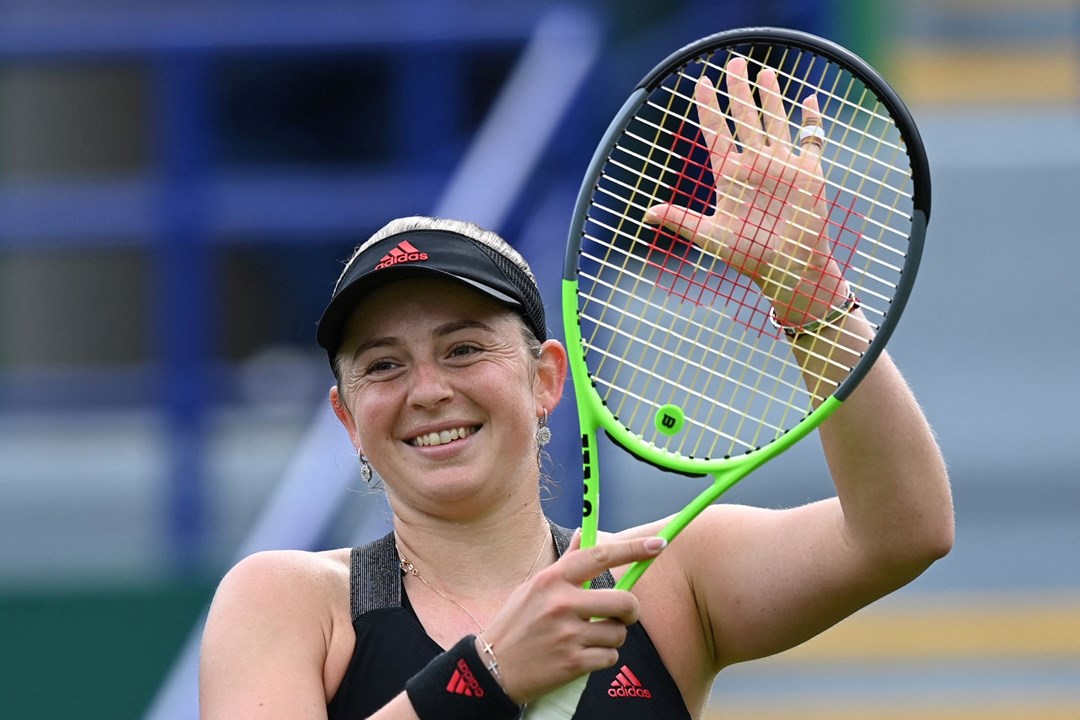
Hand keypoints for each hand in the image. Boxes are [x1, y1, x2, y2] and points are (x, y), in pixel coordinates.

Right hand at [479, 532, 666, 703]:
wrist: (493, 670)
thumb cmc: (516, 625)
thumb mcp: (533, 588)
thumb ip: (564, 564)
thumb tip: (582, 534)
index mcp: (553, 579)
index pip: (600, 555)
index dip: (633, 549)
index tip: (658, 544)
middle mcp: (561, 603)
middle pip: (623, 600)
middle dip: (631, 610)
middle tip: (623, 615)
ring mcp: (568, 634)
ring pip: (618, 633)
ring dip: (611, 638)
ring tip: (588, 640)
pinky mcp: (573, 663)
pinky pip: (610, 658)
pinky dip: (602, 659)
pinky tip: (581, 657)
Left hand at [644, 57, 847, 325]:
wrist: (788, 268)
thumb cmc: (749, 256)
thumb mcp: (709, 236)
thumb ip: (680, 220)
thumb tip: (646, 215)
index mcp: (730, 175)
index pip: (716, 132)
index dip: (707, 107)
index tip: (699, 83)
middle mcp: (754, 164)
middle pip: (744, 117)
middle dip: (738, 90)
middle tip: (733, 61)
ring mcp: (782, 165)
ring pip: (774, 121)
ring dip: (770, 97)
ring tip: (762, 72)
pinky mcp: (808, 172)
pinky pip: (811, 139)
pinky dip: (812, 120)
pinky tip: (810, 98)